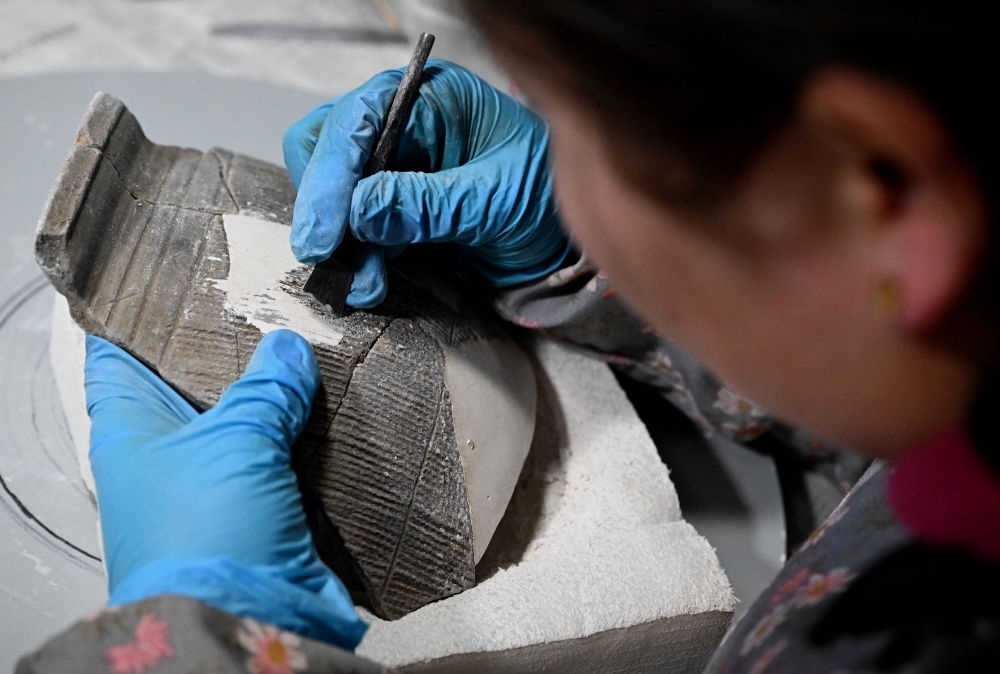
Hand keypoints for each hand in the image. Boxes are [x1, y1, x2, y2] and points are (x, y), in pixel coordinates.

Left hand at [85, 330, 364, 648]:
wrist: (245, 620)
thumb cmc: (208, 532)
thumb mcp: (238, 438)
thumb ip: (266, 387)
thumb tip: (288, 349)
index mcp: (131, 429)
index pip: (119, 356)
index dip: (143, 318)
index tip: (178, 285)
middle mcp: (164, 456)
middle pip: (192, 387)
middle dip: (232, 355)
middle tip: (268, 310)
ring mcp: (210, 485)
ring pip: (242, 424)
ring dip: (274, 399)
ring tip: (308, 350)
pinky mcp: (254, 512)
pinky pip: (277, 462)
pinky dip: (300, 440)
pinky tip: (329, 409)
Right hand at [283, 59, 570, 307]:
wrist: (571, 240)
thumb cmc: (549, 197)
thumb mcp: (495, 199)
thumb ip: (429, 204)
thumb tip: (360, 212)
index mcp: (434, 99)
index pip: (359, 118)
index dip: (332, 172)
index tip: (323, 229)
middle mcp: (408, 122)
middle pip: (332, 146)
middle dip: (327, 202)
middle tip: (327, 254)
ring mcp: (401, 164)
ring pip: (338, 189)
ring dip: (341, 238)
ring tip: (360, 282)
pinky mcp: (400, 205)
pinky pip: (358, 224)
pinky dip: (358, 254)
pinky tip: (369, 281)